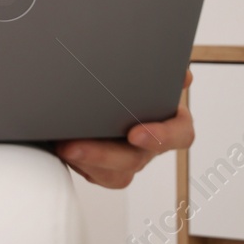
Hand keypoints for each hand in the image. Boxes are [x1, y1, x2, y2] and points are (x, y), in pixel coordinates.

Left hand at [53, 70, 193, 188]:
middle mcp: (150, 143)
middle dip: (105, 155)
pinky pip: (97, 175)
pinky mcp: (107, 169)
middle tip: (77, 146)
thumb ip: (164, 69)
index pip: (180, 133)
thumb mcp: (145, 67)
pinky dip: (80, 164)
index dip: (162, 136)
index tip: (135, 134)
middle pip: (136, 159)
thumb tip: (182, 75)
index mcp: (169, 119)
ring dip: (87, 162)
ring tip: (63, 148)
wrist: (101, 87)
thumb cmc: (130, 79)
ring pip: (116, 173)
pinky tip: (62, 149)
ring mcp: (128, 159)